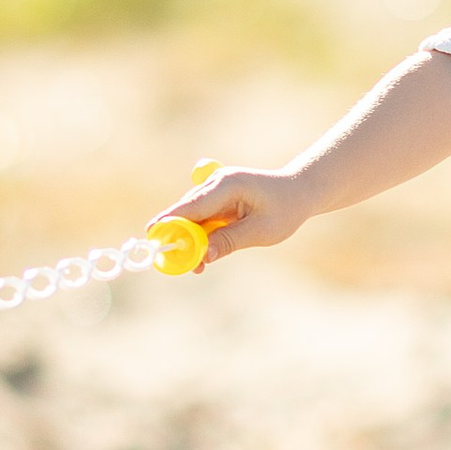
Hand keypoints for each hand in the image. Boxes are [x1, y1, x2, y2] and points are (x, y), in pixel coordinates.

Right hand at [164, 167, 310, 267]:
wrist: (298, 191)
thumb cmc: (285, 209)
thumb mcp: (260, 231)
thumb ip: (229, 241)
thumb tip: (203, 256)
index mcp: (227, 185)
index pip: (192, 206)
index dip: (171, 222)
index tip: (151, 235)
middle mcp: (216, 183)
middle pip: (187, 212)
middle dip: (179, 238)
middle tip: (177, 264)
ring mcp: (215, 190)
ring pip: (191, 217)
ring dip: (190, 241)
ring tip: (196, 266)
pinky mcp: (216, 199)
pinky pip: (201, 219)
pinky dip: (200, 237)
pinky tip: (204, 255)